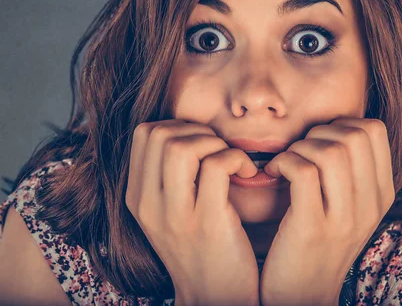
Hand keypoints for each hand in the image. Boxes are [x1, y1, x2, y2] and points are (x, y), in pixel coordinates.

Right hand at [126, 119, 259, 305]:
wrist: (213, 296)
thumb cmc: (200, 247)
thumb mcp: (169, 213)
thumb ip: (168, 176)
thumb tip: (186, 131)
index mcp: (137, 198)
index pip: (144, 134)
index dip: (179, 126)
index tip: (203, 141)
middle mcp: (149, 205)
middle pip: (161, 134)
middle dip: (198, 131)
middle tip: (220, 150)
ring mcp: (176, 216)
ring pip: (184, 147)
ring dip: (216, 143)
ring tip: (232, 162)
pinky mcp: (208, 223)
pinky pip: (218, 166)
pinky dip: (238, 159)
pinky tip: (249, 173)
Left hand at [259, 117, 395, 305]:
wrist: (302, 295)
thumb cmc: (317, 242)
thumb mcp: (349, 208)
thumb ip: (351, 171)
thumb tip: (339, 126)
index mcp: (381, 195)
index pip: (374, 131)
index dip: (341, 124)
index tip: (320, 141)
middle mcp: (370, 206)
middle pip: (353, 135)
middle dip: (318, 133)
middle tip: (300, 152)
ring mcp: (344, 219)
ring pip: (329, 151)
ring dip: (299, 148)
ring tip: (286, 164)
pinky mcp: (312, 229)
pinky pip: (302, 171)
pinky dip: (283, 161)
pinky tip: (274, 173)